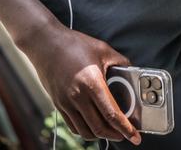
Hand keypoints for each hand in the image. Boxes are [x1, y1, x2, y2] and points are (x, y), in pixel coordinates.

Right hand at [25, 22, 140, 143]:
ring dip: (100, 135)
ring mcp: (66, 103)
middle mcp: (78, 97)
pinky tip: (92, 126)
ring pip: (85, 132)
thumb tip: (131, 70)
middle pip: (99, 128)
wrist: (45, 43)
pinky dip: (85, 131)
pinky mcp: (58, 105)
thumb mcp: (102, 49)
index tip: (134, 136)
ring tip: (110, 131)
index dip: (125, 128)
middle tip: (125, 134)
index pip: (111, 114)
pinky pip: (73, 126)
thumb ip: (119, 61)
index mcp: (92, 83)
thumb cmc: (73, 44)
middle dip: (115, 135)